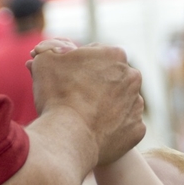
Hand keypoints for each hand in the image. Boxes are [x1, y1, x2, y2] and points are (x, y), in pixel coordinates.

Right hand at [29, 42, 145, 164]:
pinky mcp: (137, 129)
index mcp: (115, 54)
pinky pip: (124, 127)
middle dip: (97, 85)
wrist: (70, 136)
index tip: (67, 77)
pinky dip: (113, 129)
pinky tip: (96, 132)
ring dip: (107, 106)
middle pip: (112, 78)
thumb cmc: (57, 95)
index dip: (79, 66)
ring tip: (85, 117)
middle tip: (75, 98)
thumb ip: (54, 48)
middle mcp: (132, 77)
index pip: (96, 55)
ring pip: (121, 102)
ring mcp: (137, 105)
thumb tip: (61, 49)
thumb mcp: (46, 60)